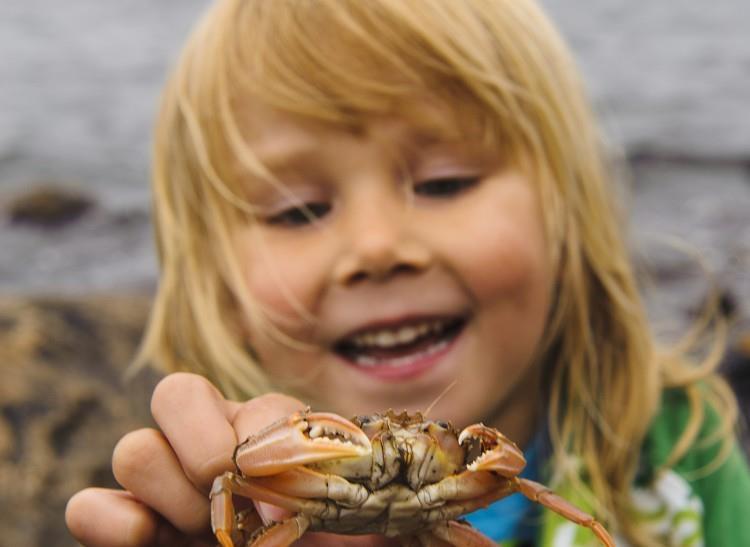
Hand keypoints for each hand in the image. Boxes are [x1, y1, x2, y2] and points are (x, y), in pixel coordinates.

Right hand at [65, 372, 394, 545]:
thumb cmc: (327, 537)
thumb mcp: (334, 499)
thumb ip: (320, 475)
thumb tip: (277, 500)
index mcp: (263, 426)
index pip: (256, 408)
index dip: (264, 449)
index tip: (282, 507)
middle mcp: (206, 440)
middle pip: (173, 394)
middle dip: (206, 452)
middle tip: (233, 504)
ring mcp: (162, 482)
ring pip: (133, 449)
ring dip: (172, 496)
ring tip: (205, 533)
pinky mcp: (126, 524)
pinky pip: (88, 507)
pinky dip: (111, 522)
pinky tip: (150, 539)